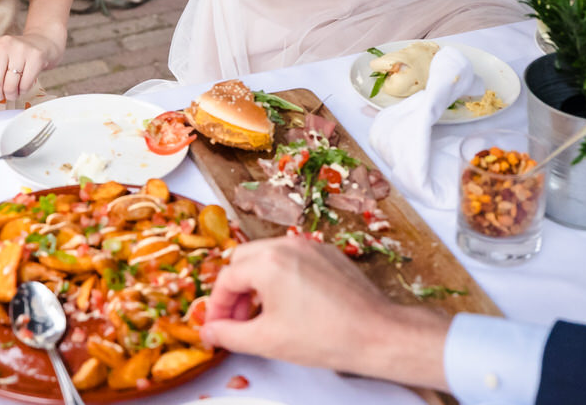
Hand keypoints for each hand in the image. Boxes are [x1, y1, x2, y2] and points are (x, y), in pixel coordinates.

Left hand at [0, 31, 61, 109]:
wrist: (40, 43)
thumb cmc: (14, 56)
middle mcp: (5, 44)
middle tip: (0, 96)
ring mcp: (21, 50)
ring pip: (10, 85)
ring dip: (10, 95)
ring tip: (12, 92)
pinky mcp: (36, 57)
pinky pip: (25, 85)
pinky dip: (22, 91)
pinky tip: (22, 86)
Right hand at [201, 236, 447, 384]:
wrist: (375, 333)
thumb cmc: (325, 336)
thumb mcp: (266, 341)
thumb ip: (229, 335)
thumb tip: (210, 332)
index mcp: (268, 262)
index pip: (226, 279)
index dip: (216, 307)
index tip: (216, 327)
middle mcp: (288, 245)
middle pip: (244, 261)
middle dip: (235, 291)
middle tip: (235, 321)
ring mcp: (310, 246)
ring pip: (268, 257)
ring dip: (256, 283)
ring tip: (260, 315)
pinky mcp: (328, 254)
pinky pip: (292, 258)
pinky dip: (280, 277)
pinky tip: (287, 305)